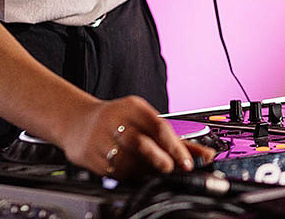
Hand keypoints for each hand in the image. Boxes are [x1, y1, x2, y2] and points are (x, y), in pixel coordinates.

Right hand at [60, 96, 215, 178]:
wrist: (77, 122)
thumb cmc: (119, 121)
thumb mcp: (146, 120)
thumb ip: (176, 138)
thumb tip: (206, 154)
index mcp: (133, 107)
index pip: (158, 126)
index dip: (175, 146)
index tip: (187, 162)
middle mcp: (115, 120)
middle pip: (140, 143)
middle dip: (159, 159)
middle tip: (171, 169)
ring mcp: (100, 138)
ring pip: (127, 161)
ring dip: (145, 171)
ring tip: (157, 175)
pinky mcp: (89, 155)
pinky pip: (113, 171)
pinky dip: (129, 176)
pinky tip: (137, 175)